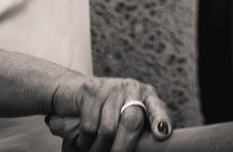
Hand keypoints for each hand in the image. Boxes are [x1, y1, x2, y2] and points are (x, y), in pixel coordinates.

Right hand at [47, 75, 171, 151]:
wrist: (70, 90)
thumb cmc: (103, 111)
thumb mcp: (123, 115)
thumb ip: (135, 128)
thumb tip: (148, 143)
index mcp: (145, 95)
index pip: (157, 108)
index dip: (160, 120)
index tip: (162, 134)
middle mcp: (131, 88)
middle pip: (131, 124)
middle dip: (122, 149)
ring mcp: (111, 88)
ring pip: (108, 130)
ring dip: (99, 149)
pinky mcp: (91, 91)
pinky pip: (90, 127)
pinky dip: (85, 141)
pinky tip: (83, 142)